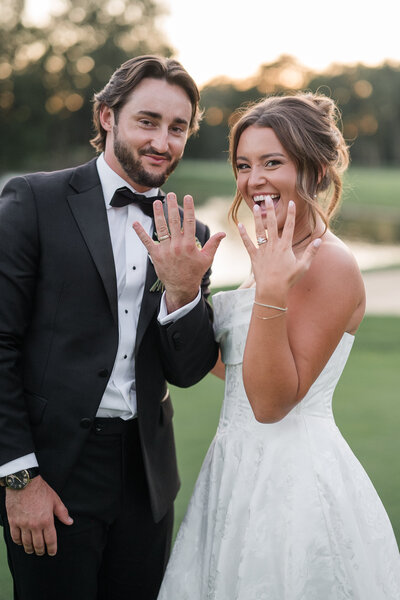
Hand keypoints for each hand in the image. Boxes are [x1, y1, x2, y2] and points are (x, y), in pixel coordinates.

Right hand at [5, 475, 72, 555]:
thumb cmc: (41, 490)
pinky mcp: (13, 522)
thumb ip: (62, 513)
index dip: (52, 548)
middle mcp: (34, 525)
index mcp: (46, 520)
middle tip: (41, 553)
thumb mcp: (55, 500)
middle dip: (40, 551)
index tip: (52, 553)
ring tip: (32, 550)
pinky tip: (21, 542)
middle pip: (38, 544)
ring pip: (26, 543)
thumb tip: (70, 522)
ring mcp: (23, 524)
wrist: (24, 482)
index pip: (50, 540)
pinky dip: (18, 542)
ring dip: (29, 548)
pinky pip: (15, 537)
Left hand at [133, 193, 224, 312]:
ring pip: (161, 228)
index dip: (189, 208)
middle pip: (174, 221)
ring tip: (157, 202)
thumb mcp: (207, 259)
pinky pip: (147, 241)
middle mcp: (177, 246)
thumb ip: (214, 244)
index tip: (188, 197)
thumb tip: (223, 233)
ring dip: (158, 214)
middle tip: (171, 195)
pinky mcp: (155, 255)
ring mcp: (165, 250)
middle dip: (172, 206)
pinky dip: (140, 232)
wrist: (181, 287)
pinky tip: (135, 223)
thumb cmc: (195, 272)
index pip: (190, 222)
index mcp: (190, 245)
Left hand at [238, 198, 320, 302]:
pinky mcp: (254, 257)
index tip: (291, 202)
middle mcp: (274, 245)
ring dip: (257, 218)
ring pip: (259, 231)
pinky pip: (247, 243)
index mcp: (286, 246)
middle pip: (273, 224)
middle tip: (267, 198)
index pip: (291, 227)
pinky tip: (239, 225)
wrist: (272, 290)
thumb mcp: (303, 266)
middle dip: (271, 210)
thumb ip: (311, 252)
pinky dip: (243, 234)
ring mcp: (263, 250)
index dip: (291, 214)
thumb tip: (320, 240)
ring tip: (255, 207)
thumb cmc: (289, 280)